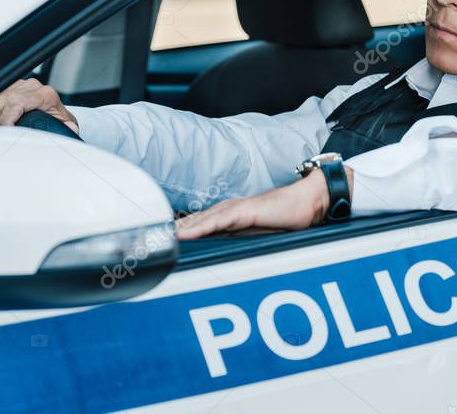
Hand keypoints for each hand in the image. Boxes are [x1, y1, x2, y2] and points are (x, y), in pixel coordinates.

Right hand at [0, 78, 78, 133]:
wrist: (50, 104)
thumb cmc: (55, 113)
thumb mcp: (62, 121)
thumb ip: (66, 127)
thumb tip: (71, 130)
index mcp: (44, 94)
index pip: (18, 103)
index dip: (8, 119)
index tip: (5, 130)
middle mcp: (28, 87)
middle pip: (3, 105)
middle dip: (0, 123)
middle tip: (4, 136)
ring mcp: (15, 86)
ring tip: (1, 131)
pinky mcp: (3, 89)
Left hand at [175, 168, 353, 239]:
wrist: (308, 203)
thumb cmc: (286, 219)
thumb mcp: (257, 235)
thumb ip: (239, 239)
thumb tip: (221, 253)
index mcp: (230, 216)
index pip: (197, 225)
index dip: (178, 233)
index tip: (158, 243)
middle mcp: (228, 210)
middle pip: (193, 222)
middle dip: (172, 232)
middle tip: (149, 243)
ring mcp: (236, 209)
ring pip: (201, 220)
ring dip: (180, 230)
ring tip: (160, 240)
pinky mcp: (246, 211)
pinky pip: (219, 220)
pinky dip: (200, 227)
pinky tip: (186, 233)